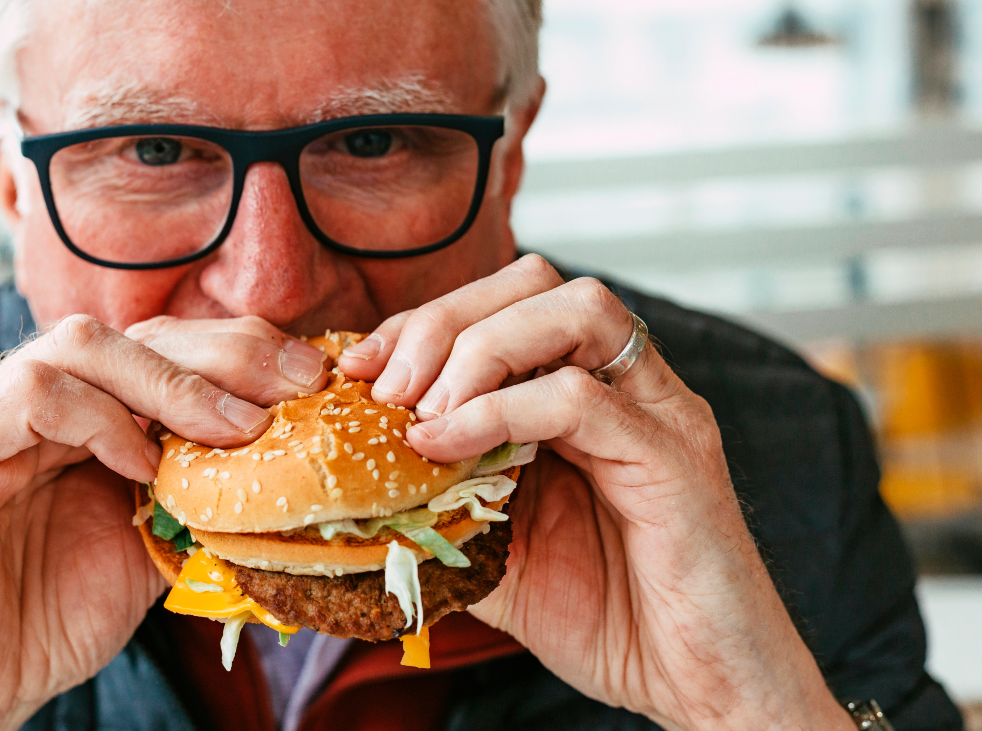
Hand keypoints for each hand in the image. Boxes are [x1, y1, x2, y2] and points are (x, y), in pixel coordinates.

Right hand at [0, 314, 325, 730]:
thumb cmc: (54, 617)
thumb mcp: (152, 538)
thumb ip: (195, 485)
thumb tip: (284, 451)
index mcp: (71, 408)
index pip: (160, 346)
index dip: (238, 351)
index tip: (309, 378)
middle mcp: (22, 394)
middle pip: (132, 333)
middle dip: (224, 354)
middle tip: (294, 387)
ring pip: (83, 345)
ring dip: (173, 384)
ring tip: (233, 431)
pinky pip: (32, 393)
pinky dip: (101, 419)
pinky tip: (143, 465)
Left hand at [338, 255, 851, 730]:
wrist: (697, 685)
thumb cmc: (608, 617)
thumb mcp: (496, 552)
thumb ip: (442, 504)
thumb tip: (357, 486)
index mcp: (581, 393)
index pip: (501, 305)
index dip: (421, 324)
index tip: (358, 368)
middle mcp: (625, 385)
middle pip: (535, 284)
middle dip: (444, 321)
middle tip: (389, 389)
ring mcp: (656, 412)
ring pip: (574, 311)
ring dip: (479, 348)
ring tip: (427, 412)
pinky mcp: (674, 456)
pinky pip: (580, 398)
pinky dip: (500, 411)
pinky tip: (449, 445)